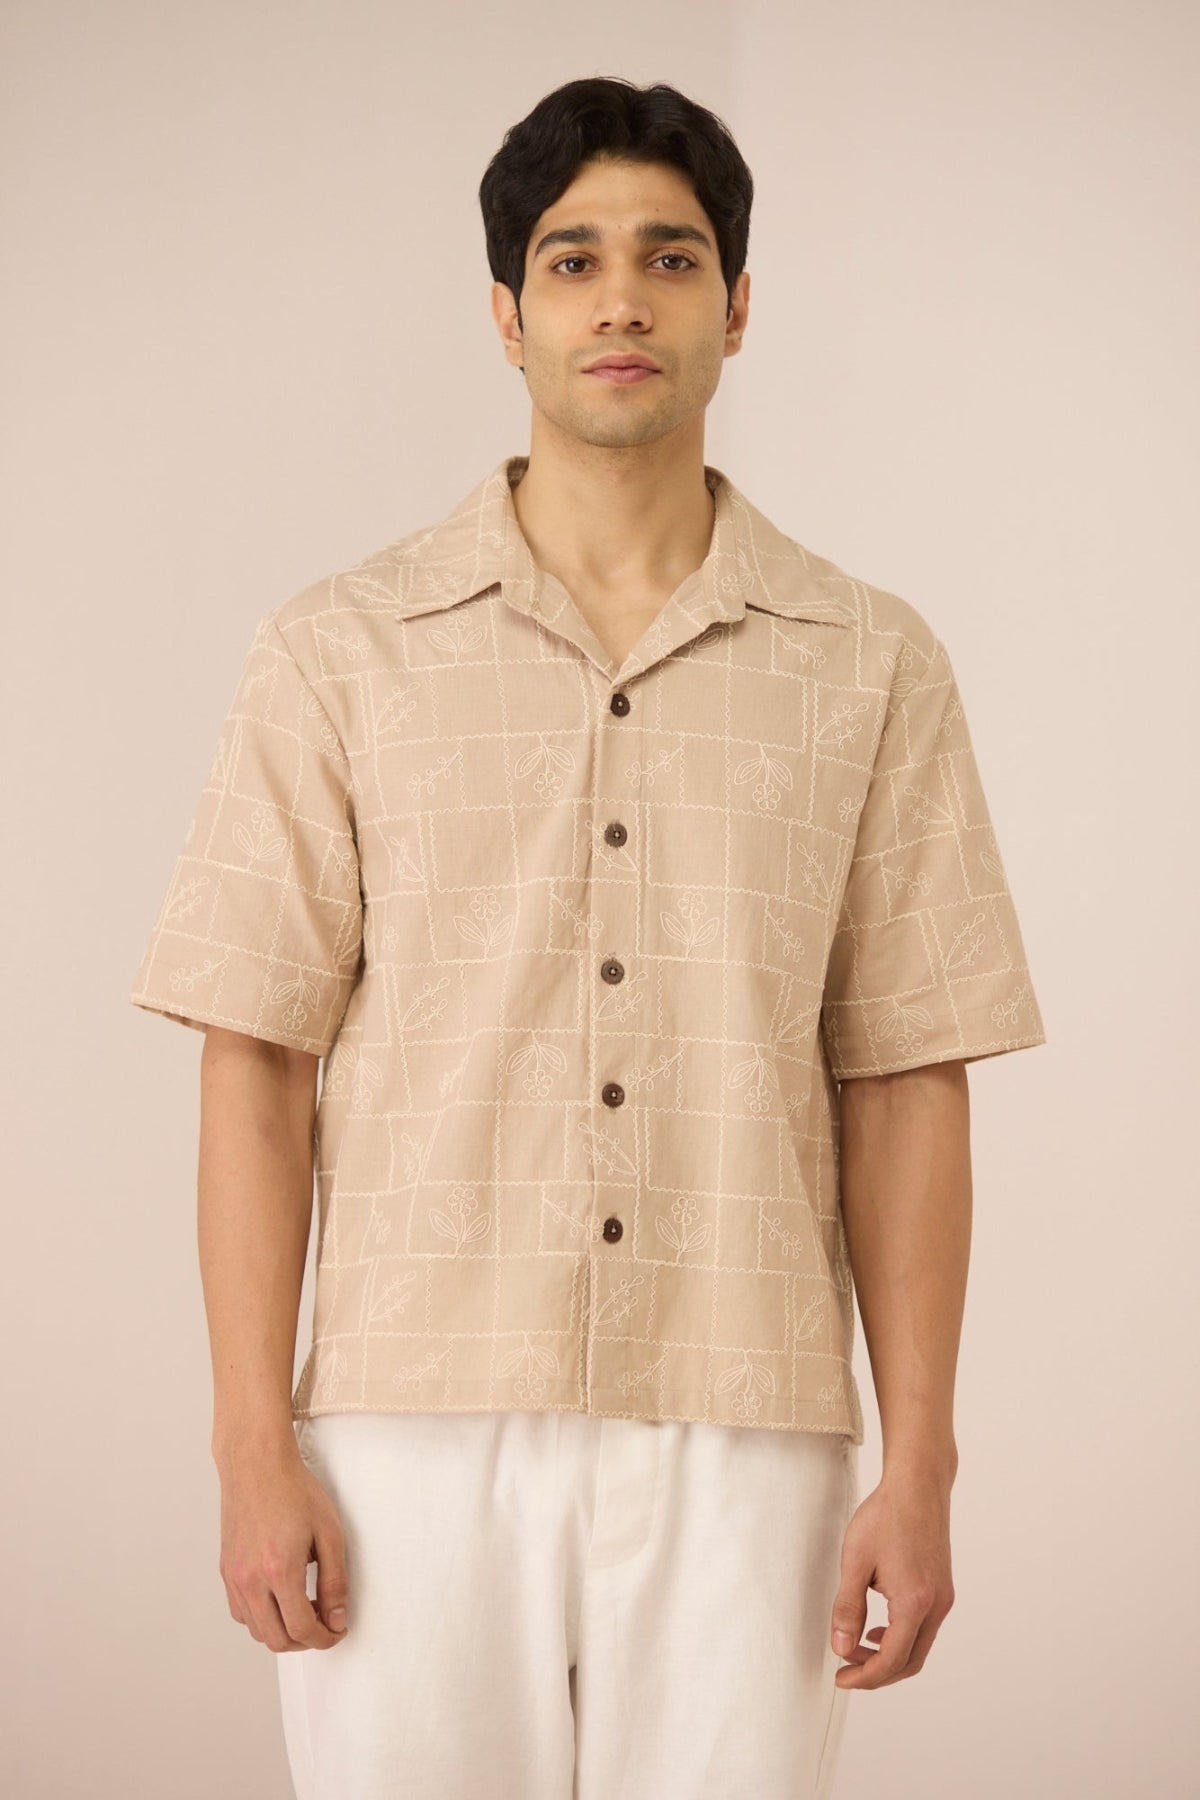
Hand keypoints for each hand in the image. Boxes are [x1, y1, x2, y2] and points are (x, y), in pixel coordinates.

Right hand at [216, 1434, 349, 1652]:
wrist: (257, 1465)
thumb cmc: (294, 1491)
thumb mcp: (329, 1533)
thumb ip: (335, 1581)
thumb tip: (336, 1619)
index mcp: (279, 1570)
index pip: (301, 1629)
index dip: (324, 1639)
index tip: (337, 1631)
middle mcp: (251, 1580)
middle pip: (276, 1639)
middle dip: (304, 1642)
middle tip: (324, 1624)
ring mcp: (234, 1577)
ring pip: (256, 1631)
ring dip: (281, 1631)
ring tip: (304, 1610)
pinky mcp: (226, 1571)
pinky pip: (240, 1612)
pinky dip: (261, 1618)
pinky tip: (279, 1599)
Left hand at [829, 1467, 955, 1687]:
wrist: (918, 1485)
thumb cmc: (885, 1516)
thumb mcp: (855, 1560)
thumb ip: (847, 1607)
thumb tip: (840, 1648)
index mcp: (915, 1601)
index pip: (891, 1659)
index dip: (864, 1676)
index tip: (840, 1679)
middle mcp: (937, 1606)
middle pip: (910, 1662)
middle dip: (877, 1673)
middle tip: (846, 1670)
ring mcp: (944, 1598)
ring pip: (919, 1648)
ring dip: (890, 1656)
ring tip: (857, 1646)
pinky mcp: (944, 1589)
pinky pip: (924, 1629)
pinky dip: (902, 1639)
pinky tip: (879, 1628)